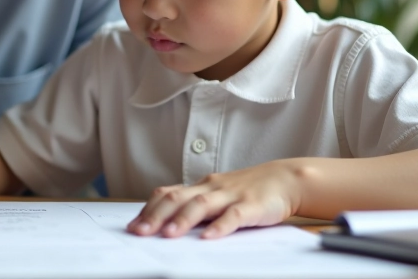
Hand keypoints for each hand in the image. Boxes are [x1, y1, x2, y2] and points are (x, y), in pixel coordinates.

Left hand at [127, 159, 303, 238]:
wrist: (285, 179)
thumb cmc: (248, 190)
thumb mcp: (217, 195)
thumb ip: (195, 206)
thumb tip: (166, 223)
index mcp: (201, 187)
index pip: (168, 194)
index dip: (149, 209)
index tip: (132, 226)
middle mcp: (211, 188)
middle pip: (178, 199)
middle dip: (156, 216)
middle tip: (139, 232)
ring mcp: (231, 196)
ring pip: (202, 204)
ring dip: (183, 220)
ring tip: (167, 234)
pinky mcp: (252, 206)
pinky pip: (234, 216)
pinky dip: (220, 227)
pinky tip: (208, 238)